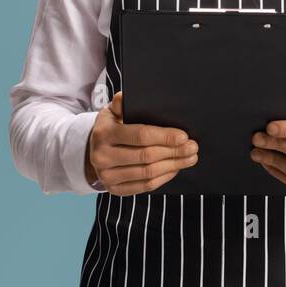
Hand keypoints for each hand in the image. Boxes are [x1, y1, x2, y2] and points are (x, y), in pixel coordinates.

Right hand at [84, 92, 198, 195]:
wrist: (93, 151)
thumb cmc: (110, 128)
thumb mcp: (111, 112)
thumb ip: (120, 104)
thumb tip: (125, 97)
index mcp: (104, 134)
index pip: (140, 135)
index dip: (164, 136)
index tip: (183, 136)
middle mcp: (102, 156)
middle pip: (146, 156)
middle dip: (174, 151)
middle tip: (192, 147)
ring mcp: (107, 176)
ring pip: (147, 173)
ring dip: (173, 165)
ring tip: (189, 158)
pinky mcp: (114, 190)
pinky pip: (144, 186)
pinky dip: (163, 178)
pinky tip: (175, 169)